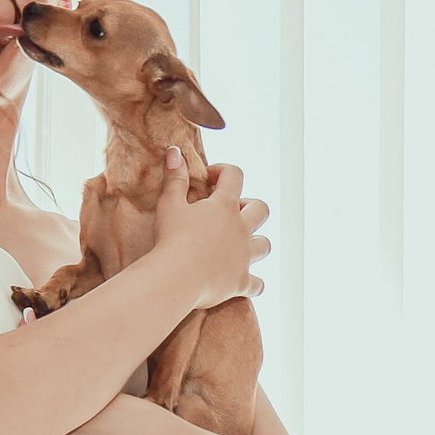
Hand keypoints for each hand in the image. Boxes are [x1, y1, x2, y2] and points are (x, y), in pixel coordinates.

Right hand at [152, 148, 269, 311]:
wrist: (175, 278)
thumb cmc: (170, 239)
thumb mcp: (169, 204)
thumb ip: (175, 177)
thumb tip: (175, 150)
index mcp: (224, 206)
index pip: (234, 175)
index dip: (223, 172)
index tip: (209, 180)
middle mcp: (241, 229)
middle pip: (261, 209)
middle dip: (249, 207)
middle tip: (231, 212)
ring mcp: (244, 257)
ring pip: (265, 245)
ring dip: (256, 242)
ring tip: (240, 245)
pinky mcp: (241, 282)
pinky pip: (258, 284)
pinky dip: (254, 283)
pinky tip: (246, 282)